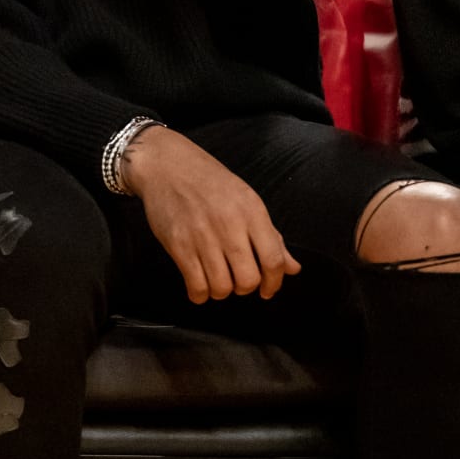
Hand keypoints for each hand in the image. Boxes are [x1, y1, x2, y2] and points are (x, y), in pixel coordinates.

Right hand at [122, 126, 300, 302]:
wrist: (166, 165)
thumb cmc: (209, 182)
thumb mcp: (246, 200)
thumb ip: (271, 237)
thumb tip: (293, 268)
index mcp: (251, 211)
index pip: (274, 260)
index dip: (274, 283)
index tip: (267, 289)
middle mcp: (228, 224)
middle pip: (248, 279)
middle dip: (245, 288)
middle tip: (237, 280)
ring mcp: (201, 235)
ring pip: (222, 287)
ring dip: (221, 291)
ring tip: (217, 280)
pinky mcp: (178, 244)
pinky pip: (196, 285)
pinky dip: (199, 294)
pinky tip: (199, 283)